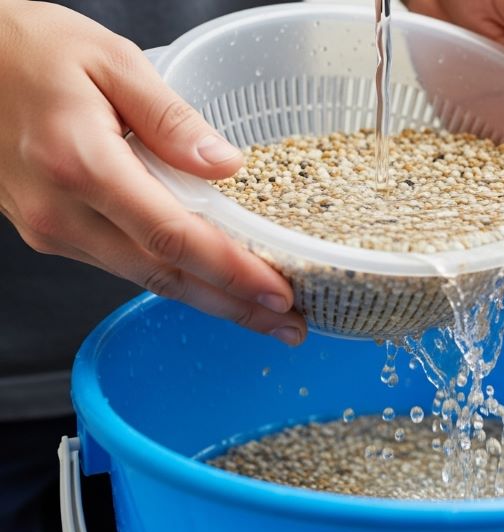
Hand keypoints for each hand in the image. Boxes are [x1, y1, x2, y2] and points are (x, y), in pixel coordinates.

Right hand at [0, 2, 306, 345]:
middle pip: (164, 274)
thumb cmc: (27, 49)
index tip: (279, 293)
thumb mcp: (111, 60)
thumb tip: (226, 166)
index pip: (173, 237)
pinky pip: (123, 263)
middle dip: (234, 306)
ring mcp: (51, 228)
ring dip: (209, 300)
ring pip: (144, 277)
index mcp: (82, 166)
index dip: (231, 272)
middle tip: (291, 325)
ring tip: (264, 313)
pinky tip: (210, 283)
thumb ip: (172, 118)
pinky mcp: (50, 230)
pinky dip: (174, 277)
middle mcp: (62, 212)